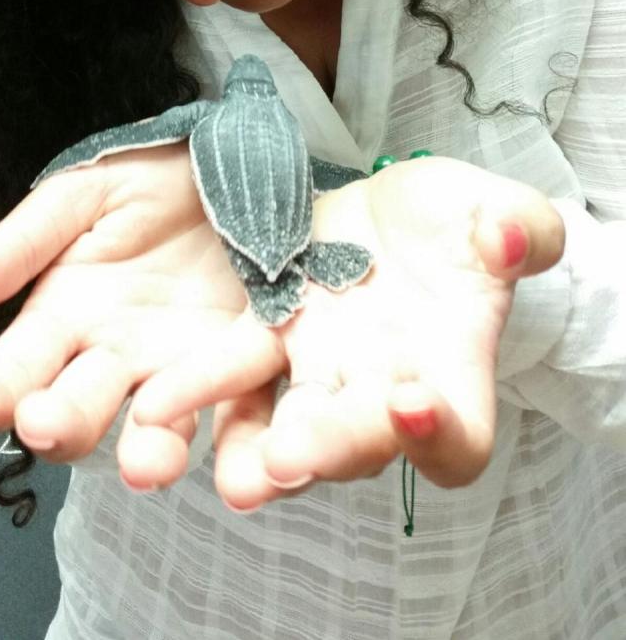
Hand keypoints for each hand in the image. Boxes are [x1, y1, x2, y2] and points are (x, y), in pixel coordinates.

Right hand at [0, 142, 246, 480]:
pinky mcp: (245, 371)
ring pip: (155, 432)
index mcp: (64, 316)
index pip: (16, 367)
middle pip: (77, 411)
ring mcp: (179, 371)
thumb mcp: (82, 196)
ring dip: (148, 453)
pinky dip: (236, 442)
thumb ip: (19, 245)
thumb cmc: (153, 175)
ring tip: (148, 463)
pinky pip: (238, 413)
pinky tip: (236, 457)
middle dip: (59, 424)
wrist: (241, 158)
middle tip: (45, 422)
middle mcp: (115, 357)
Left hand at [129, 156, 564, 509]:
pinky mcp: (267, 335)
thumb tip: (505, 237)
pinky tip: (158, 403)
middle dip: (324, 447)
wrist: (408, 213)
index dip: (439, 434)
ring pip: (285, 420)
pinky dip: (199, 388)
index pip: (456, 436)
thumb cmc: (467, 226)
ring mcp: (319, 370)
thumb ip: (518, 229)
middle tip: (287, 456)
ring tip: (215, 463)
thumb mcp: (504, 215)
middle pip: (357, 441)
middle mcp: (381, 392)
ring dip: (248, 443)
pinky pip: (232, 371)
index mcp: (453, 376)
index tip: (414, 401)